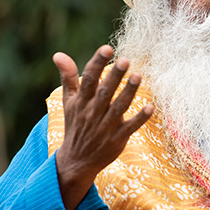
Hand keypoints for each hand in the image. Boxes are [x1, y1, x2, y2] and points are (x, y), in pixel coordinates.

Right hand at [53, 45, 152, 209]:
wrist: (77, 160)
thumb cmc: (76, 124)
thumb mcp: (69, 101)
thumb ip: (68, 77)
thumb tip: (58, 54)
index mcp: (81, 101)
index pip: (88, 79)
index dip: (97, 63)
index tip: (107, 48)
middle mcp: (92, 113)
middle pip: (104, 92)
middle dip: (115, 76)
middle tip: (125, 60)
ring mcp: (105, 127)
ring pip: (118, 108)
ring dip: (129, 92)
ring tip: (138, 76)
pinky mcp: (117, 139)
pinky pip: (130, 127)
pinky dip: (140, 118)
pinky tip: (150, 107)